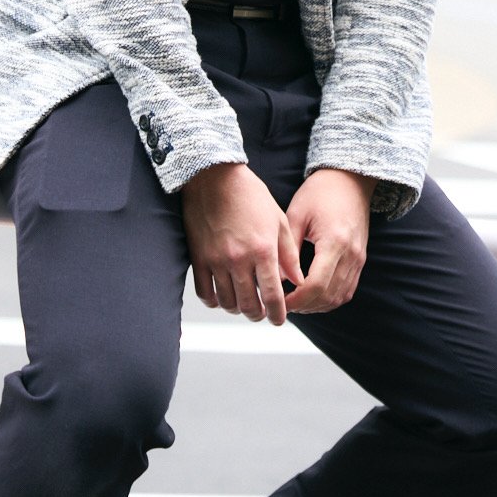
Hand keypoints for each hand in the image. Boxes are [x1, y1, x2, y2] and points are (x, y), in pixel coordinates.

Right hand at [182, 163, 304, 325]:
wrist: (214, 176)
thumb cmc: (249, 195)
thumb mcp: (278, 220)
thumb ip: (289, 254)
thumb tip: (298, 280)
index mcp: (263, 250)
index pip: (273, 296)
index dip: (278, 314)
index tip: (279, 320)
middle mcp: (239, 259)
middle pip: (248, 305)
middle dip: (258, 315)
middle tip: (262, 312)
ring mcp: (216, 260)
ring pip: (226, 303)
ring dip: (237, 308)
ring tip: (244, 303)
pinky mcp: (198, 258)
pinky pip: (204, 293)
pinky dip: (214, 301)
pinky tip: (222, 296)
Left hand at [283, 169, 374, 315]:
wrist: (349, 180)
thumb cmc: (320, 192)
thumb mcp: (297, 214)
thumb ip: (288, 249)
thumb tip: (276, 278)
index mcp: (334, 241)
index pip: (316, 285)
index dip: (296, 299)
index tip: (280, 301)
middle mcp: (351, 254)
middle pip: (328, 296)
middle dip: (304, 305)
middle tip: (283, 304)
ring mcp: (359, 259)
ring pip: (339, 297)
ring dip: (317, 305)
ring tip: (295, 301)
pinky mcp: (360, 260)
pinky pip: (347, 290)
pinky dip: (330, 298)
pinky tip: (312, 295)